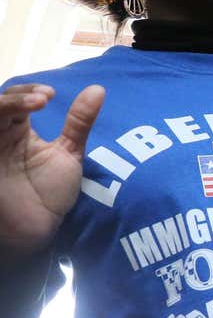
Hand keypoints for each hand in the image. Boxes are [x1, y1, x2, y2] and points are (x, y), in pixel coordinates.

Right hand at [0, 83, 104, 259]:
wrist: (37, 228)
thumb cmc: (49, 192)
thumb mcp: (69, 153)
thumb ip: (79, 122)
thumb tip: (98, 89)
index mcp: (17, 129)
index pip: (18, 99)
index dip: (30, 92)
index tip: (52, 95)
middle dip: (18, 97)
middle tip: (44, 99)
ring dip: (6, 105)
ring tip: (34, 104)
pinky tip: (8, 121)